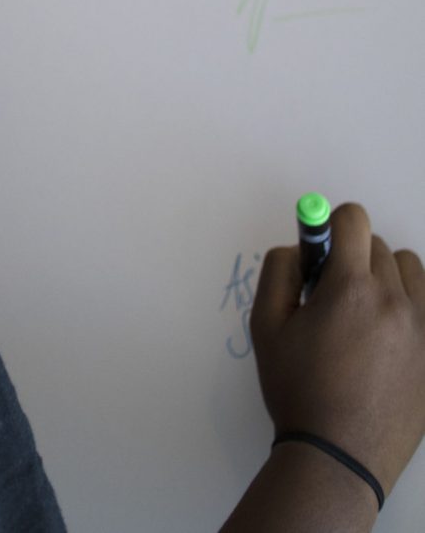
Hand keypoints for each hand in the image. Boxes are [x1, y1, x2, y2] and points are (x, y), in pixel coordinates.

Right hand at [250, 202, 424, 498]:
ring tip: (364, 316)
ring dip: (386, 277)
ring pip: (409, 270)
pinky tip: (385, 339)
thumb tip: (300, 247)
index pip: (353, 219)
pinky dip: (407, 307)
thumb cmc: (297, 388)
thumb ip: (279, 270)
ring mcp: (423, 329)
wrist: (339, 456)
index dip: (331, 224)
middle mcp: (395, 300)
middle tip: (332, 297)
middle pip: (378, 245)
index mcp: (351, 288)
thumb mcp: (265, 325)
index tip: (320, 250)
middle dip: (352, 258)